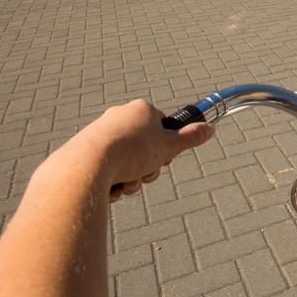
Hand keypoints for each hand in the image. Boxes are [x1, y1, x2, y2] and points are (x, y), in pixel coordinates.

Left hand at [61, 99, 215, 201]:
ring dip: (131, 178)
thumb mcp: (169, 146)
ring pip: (125, 160)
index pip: (162, 127)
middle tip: (144, 174)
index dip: (166, 147)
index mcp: (141, 110)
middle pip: (144, 146)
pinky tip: (110, 186)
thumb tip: (211, 128)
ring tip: (125, 184)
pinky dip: (112, 180)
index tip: (163, 158)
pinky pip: (106, 167)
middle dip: (147, 167)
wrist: (87, 165)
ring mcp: (100, 132)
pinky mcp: (84, 149)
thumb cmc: (130, 152)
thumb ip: (191, 138)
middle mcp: (119, 116)